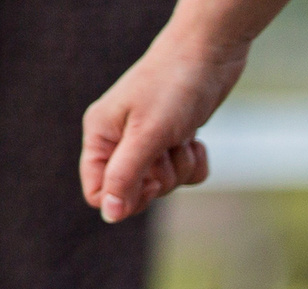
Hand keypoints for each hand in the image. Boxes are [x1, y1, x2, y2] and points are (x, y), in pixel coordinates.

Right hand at [80, 18, 254, 221]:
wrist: (209, 54)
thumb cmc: (173, 88)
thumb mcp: (147, 135)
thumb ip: (126, 175)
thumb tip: (109, 214)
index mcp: (100, 135)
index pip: (98, 192)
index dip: (125, 197)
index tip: (149, 180)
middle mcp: (119, 140)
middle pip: (135, 192)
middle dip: (160, 179)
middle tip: (166, 148)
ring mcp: (148, 141)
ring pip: (165, 184)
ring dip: (180, 166)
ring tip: (181, 135)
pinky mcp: (174, 141)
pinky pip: (186, 175)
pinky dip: (195, 161)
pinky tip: (195, 138)